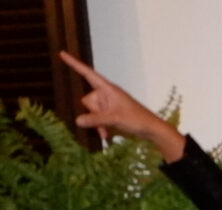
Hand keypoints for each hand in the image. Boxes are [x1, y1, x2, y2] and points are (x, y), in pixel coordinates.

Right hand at [59, 51, 186, 160]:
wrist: (151, 129)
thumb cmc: (137, 119)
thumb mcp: (114, 119)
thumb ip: (95, 120)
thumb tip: (78, 120)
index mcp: (108, 88)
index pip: (87, 73)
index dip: (74, 64)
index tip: (62, 54)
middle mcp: (106, 94)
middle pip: (87, 101)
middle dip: (93, 113)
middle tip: (108, 120)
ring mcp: (108, 104)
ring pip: (91, 112)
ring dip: (97, 123)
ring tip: (108, 131)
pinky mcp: (110, 113)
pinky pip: (97, 118)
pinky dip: (100, 126)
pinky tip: (106, 135)